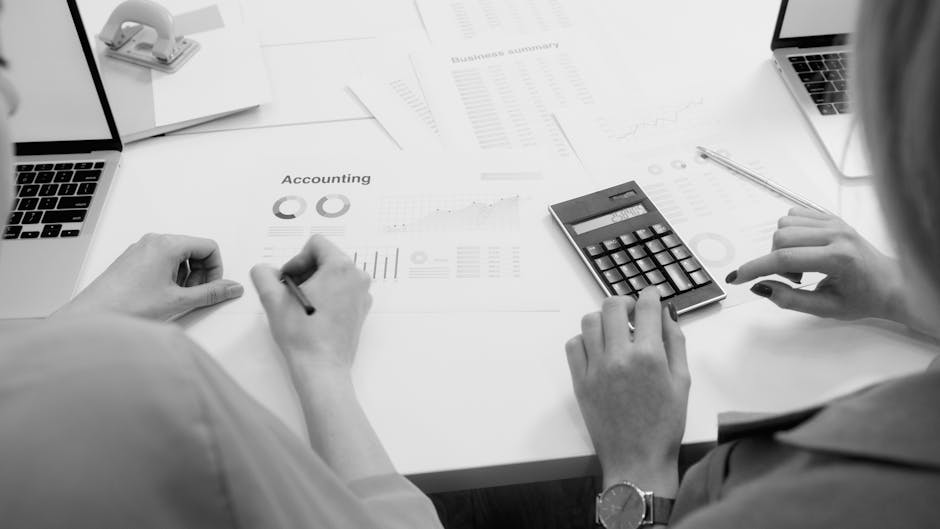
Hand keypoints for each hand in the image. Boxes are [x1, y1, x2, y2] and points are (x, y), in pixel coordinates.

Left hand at [55, 233, 243, 320]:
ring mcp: (140, 250)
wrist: (92, 317)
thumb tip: (231, 288)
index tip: (212, 286)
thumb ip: (212, 293)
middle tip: (195, 294)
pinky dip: (169, 277)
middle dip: (201, 273)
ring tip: (175, 298)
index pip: (208, 246)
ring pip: (178, 257)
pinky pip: (161, 262)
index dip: (216, 268)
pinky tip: (161, 297)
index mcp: (167, 244)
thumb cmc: (127, 307)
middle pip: (194, 250)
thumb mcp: (179, 301)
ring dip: (185, 276)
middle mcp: (153, 242)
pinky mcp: (132, 261)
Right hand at [250, 235, 371, 374]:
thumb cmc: (302, 334)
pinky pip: (342, 291)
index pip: (316, 244)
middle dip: (305, 271)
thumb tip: (263, 269)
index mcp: (341, 267)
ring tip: (300, 305)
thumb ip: (263, 275)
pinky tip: (313, 315)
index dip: (296, 259)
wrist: (321, 368)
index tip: (288, 280)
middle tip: (289, 292)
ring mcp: (362, 295)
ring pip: (334, 275)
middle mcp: (357, 277)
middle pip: (326, 258)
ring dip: (315, 283)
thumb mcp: (273, 299)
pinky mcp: (361, 310)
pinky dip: (326, 296)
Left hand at [566, 287, 688, 495]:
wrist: (637, 459)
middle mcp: (619, 357)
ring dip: (603, 319)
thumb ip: (675, 342)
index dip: (650, 294)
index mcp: (649, 356)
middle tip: (632, 312)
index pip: (646, 306)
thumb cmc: (664, 425)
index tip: (651, 296)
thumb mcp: (681, 381)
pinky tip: (598, 348)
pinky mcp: (579, 381)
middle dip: (625, 302)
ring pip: (589, 322)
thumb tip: (666, 315)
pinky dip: (584, 339)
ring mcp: (595, 368)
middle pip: (612, 306)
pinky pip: (573, 345)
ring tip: (615, 330)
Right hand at [726, 207, 906, 321]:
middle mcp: (837, 234)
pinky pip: (795, 216)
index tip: (737, 277)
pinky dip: (790, 233)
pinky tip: (804, 250)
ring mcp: (835, 222)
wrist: (892, 284)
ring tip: (802, 265)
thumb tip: (759, 287)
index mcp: (838, 258)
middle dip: (775, 261)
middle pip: (781, 238)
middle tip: (794, 279)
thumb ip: (789, 299)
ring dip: (783, 247)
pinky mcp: (832, 217)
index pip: (784, 258)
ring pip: (785, 225)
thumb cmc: (863, 299)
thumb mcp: (825, 309)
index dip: (755, 268)